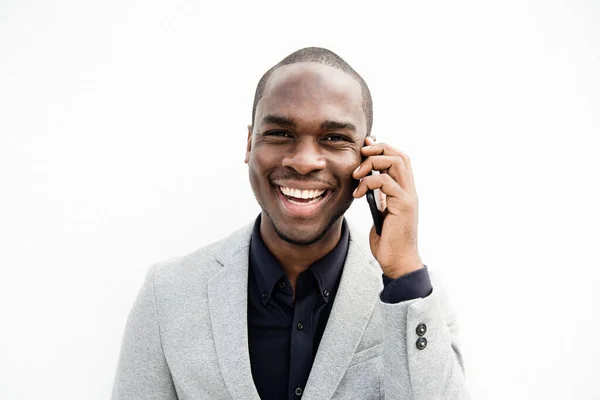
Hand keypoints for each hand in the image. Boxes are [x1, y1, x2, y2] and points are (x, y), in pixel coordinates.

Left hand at [352, 136, 423, 278]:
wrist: (398, 262)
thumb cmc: (388, 241)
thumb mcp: (380, 213)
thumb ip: (379, 197)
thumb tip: (367, 183)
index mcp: (405, 191)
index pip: (399, 159)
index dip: (382, 149)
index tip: (364, 147)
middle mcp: (410, 190)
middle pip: (400, 155)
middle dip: (378, 149)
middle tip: (360, 154)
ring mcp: (409, 197)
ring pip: (396, 162)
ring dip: (372, 163)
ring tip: (356, 175)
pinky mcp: (403, 205)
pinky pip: (386, 181)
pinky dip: (369, 182)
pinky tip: (358, 193)